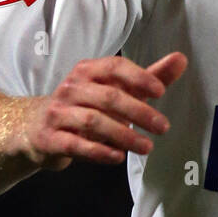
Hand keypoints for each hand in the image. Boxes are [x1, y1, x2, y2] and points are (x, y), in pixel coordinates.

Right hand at [16, 52, 187, 169]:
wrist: (37, 128)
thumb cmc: (86, 106)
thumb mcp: (116, 90)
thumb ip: (149, 77)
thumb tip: (181, 59)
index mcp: (88, 71)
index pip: (114, 67)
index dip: (138, 77)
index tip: (160, 92)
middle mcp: (71, 88)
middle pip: (109, 97)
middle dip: (139, 112)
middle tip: (163, 127)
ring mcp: (58, 112)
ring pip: (94, 121)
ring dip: (124, 135)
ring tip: (147, 147)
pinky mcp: (50, 137)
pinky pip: (75, 144)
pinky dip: (98, 151)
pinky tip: (118, 157)